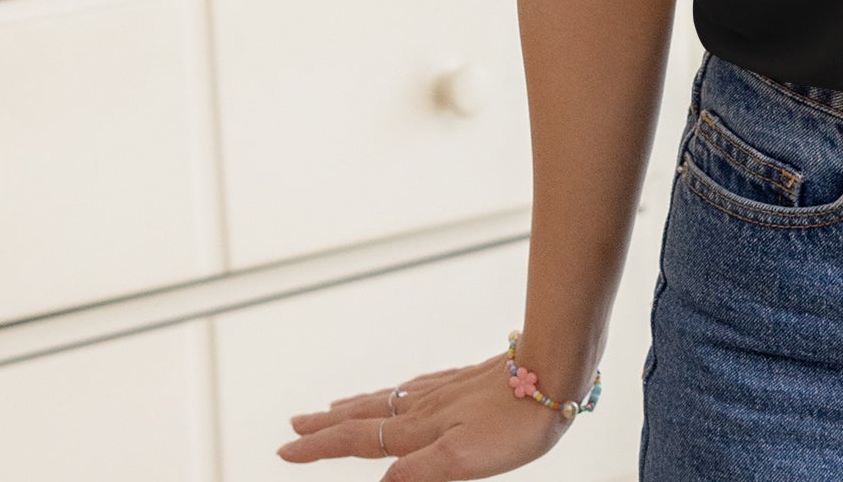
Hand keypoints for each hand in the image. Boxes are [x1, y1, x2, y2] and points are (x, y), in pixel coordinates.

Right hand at [276, 349, 571, 477]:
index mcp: (419, 429)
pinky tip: (402, 392)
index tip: (285, 448)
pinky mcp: (467, 381)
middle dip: (328, 424)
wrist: (556, 369)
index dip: (321, 446)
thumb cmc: (516, 420)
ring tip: (334, 407)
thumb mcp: (465, 460)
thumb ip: (417, 473)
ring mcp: (445, 390)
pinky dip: (393, 393)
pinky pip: (416, 387)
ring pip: (389, 398)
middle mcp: (425, 406)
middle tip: (295, 425)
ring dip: (356, 406)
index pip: (359, 440)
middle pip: (366, 415)